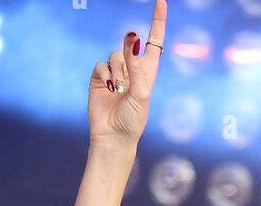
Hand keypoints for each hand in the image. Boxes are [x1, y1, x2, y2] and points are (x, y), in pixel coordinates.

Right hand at [88, 0, 166, 146]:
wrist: (113, 137)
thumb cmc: (133, 120)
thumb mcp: (141, 95)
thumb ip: (138, 70)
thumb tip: (133, 45)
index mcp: (148, 72)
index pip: (154, 42)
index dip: (157, 21)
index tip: (161, 1)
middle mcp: (132, 70)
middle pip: (131, 42)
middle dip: (130, 41)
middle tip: (131, 41)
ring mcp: (115, 73)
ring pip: (115, 54)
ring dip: (118, 71)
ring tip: (119, 90)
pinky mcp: (99, 78)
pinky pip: (101, 64)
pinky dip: (105, 75)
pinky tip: (109, 88)